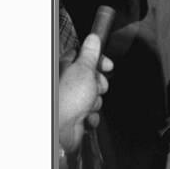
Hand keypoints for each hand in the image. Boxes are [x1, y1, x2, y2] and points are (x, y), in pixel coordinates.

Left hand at [58, 33, 112, 152]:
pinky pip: (91, 112)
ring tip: (87, 105)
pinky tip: (85, 116)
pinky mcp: (75, 115)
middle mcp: (66, 83)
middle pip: (93, 77)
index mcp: (65, 67)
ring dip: (95, 102)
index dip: (99, 61)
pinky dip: (91, 116)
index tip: (108, 65)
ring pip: (94, 96)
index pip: (86, 57)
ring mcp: (71, 100)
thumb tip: (94, 38)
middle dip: (99, 84)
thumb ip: (90, 54)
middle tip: (95, 87)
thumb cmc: (67, 99)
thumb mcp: (84, 69)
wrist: (61, 130)